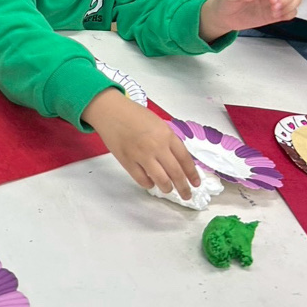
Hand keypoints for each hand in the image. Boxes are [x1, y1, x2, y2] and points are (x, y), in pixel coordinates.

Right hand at [82, 89, 199, 199]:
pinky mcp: (127, 161)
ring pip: (161, 180)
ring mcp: (141, 155)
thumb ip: (168, 141)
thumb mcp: (158, 124)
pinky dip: (148, 184)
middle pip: (176, 173)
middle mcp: (157, 147)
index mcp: (167, 135)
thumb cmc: (133, 115)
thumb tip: (177, 160)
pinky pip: (142, 180)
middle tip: (186, 195)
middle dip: (183, 187)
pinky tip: (150, 182)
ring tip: (167, 189)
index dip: (192, 174)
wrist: (110, 111)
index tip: (196, 183)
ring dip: (167, 188)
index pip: (185, 159)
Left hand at [199, 0, 300, 41]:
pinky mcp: (275, 14)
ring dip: (290, 6)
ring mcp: (274, 3)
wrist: (224, 16)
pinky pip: (290, 12)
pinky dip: (289, 14)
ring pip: (294, 0)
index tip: (272, 1)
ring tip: (276, 14)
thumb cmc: (226, 1)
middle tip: (275, 9)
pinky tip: (278, 17)